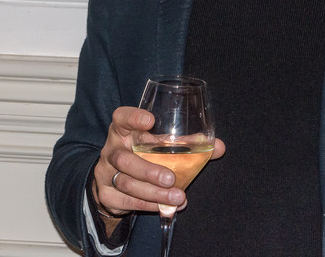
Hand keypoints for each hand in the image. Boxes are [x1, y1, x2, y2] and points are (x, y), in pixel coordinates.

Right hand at [91, 107, 225, 220]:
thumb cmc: (143, 155)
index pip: (121, 118)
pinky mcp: (106, 194)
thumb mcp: (159, 146)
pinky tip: (164, 207)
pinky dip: (147, 205)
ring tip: (177, 197)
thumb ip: (187, 145)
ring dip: (153, 192)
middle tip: (171, 178)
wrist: (115, 180)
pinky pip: (126, 202)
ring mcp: (105, 172)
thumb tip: (219, 147)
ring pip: (126, 183)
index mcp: (123, 130)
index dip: (133, 118)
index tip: (150, 121)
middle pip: (124, 159)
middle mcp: (111, 149)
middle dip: (148, 170)